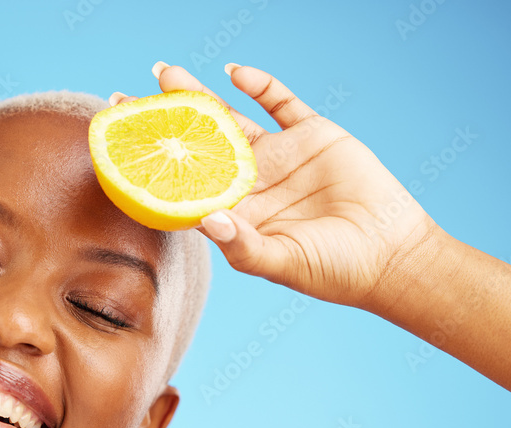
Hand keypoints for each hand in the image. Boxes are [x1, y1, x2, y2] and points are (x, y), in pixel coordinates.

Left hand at [111, 61, 438, 308]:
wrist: (391, 256)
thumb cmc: (332, 271)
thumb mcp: (280, 263)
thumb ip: (242, 244)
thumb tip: (204, 220)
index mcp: (235, 212)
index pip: (182, 183)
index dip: (152, 165)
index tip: (119, 148)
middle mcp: (250, 181)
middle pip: (196, 143)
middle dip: (162, 121)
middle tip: (124, 98)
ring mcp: (280, 156)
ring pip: (230, 117)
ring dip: (199, 95)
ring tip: (165, 74)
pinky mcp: (313, 135)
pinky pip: (282, 103)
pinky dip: (260, 85)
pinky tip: (234, 72)